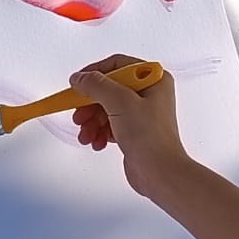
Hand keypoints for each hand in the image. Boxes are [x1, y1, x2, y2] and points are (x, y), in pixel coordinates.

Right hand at [70, 55, 188, 198]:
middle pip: (108, 89)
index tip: (78, 83)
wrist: (159, 172)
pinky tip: (96, 142)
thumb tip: (80, 78)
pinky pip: (110, 124)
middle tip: (79, 114)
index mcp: (153, 79)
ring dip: (92, 121)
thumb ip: (96, 85)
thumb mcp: (120, 102)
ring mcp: (142, 113)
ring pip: (106, 108)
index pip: (117, 65)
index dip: (95, 72)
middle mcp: (149, 93)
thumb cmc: (151, 138)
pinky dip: (99, 132)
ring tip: (85, 134)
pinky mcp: (134, 131)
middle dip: (90, 103)